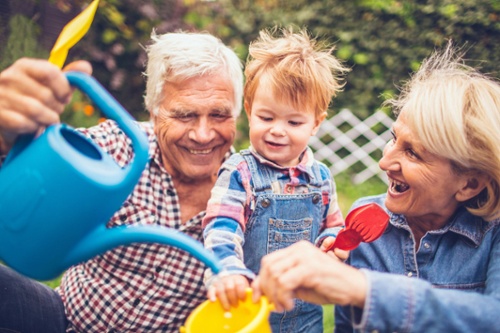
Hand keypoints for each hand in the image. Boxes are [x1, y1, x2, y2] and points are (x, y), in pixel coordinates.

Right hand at [0, 58, 91, 152]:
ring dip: (48, 119)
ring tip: (47, 120)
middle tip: (54, 112)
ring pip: (36, 110)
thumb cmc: (36, 101)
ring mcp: (0, 96)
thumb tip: (86, 66)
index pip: (51, 73)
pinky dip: (34, 128)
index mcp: (24, 66)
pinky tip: (34, 127)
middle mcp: (9, 77)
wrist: (11, 122)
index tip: (65, 99)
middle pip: (46, 94)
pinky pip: (24, 123)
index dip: (64, 89)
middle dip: (56, 108)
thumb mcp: (54, 88)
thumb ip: (70, 78)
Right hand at [207, 274, 249, 310]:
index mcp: (237, 279)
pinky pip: (210, 290)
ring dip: (224, 300)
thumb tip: (254, 299)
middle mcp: (228, 280)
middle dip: (233, 298)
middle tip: (236, 306)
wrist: (229, 278)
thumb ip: (249, 291)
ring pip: (220, 290)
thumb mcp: (245, 286)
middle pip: (229, 288)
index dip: (241, 292)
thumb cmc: (239, 287)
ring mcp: (219, 283)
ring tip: (228, 309)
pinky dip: (211, 295)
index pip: (239, 284)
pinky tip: (213, 301)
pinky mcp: (212, 287)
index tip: (243, 300)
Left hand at [251, 240, 366, 311]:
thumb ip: (281, 283)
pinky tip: (291, 305)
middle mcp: (299, 249)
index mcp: (297, 249)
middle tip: (273, 304)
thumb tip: (259, 290)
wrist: (354, 288)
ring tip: (284, 306)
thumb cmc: (328, 286)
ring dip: (275, 295)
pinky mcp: (310, 268)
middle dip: (266, 288)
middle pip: (268, 266)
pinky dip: (283, 297)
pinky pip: (285, 282)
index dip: (261, 279)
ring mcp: (305, 257)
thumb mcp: (300, 284)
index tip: (258, 297)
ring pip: (275, 274)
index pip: (269, 260)